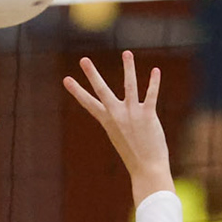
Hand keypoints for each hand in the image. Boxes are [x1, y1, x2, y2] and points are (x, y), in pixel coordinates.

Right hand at [63, 52, 173, 204]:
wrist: (146, 169)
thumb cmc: (134, 154)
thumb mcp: (120, 136)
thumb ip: (117, 121)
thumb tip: (113, 112)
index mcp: (108, 121)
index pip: (89, 103)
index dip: (77, 91)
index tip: (66, 79)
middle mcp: (117, 115)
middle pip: (102, 91)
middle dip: (92, 74)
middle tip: (83, 59)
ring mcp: (132, 115)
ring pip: (129, 86)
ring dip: (128, 68)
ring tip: (126, 53)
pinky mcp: (148, 116)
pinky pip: (150, 95)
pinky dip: (154, 83)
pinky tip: (155, 71)